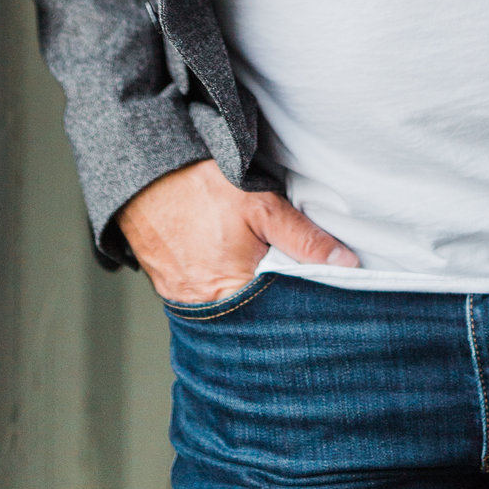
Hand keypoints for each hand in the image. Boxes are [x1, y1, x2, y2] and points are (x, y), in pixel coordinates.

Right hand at [119, 158, 359, 302]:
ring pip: (228, 309)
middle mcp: (203, 306)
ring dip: (246, 295)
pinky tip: (232, 269)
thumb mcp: (261, 206)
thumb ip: (303, 239)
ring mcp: (182, 300)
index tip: (316, 294)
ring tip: (260, 272)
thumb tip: (345, 265)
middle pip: (252, 316)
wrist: (143, 172)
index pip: (277, 316)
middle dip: (273, 304)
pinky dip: (221, 287)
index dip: (298, 303)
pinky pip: (204, 300)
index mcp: (230, 291)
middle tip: (290, 282)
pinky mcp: (169, 289)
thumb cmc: (202, 186)